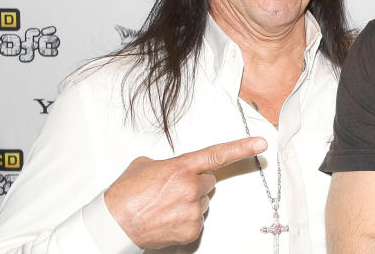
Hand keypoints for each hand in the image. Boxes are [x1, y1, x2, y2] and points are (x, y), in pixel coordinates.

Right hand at [104, 137, 266, 248]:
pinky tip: (167, 219)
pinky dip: (185, 221)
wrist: (114, 224)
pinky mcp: (192, 230)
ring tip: (165, 206)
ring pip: (203, 202)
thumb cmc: (125, 195)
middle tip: (172, 191)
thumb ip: (169, 164)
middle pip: (208, 182)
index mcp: (181, 167)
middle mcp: (190, 188)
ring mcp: (193, 210)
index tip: (260, 144)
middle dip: (195, 184)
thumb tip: (175, 170)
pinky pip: (198, 221)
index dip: (242, 148)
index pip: (217, 154)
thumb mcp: (145, 166)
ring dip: (189, 203)